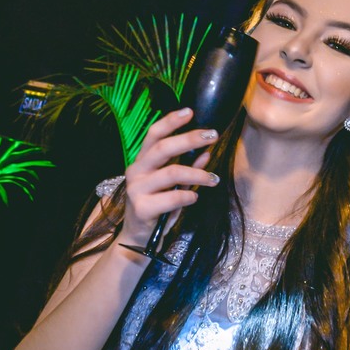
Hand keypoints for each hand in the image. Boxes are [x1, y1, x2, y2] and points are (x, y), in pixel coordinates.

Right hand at [118, 108, 220, 247]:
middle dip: (190, 138)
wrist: (138, 238)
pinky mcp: (142, 208)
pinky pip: (172, 197)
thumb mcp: (172, 186)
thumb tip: (207, 152)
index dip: (171, 121)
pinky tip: (195, 198)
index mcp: (142, 162)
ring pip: (172, 173)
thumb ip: (189, 168)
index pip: (153, 134)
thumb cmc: (157, 208)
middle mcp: (136, 172)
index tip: (190, 111)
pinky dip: (188, 196)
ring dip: (198, 174)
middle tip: (212, 136)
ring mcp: (136, 189)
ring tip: (213, 179)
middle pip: (163, 148)